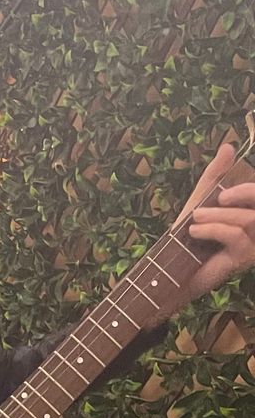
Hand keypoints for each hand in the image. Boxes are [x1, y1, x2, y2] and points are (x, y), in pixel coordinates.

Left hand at [157, 141, 254, 315]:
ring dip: (218, 215)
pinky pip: (236, 236)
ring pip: (249, 219)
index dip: (248, 189)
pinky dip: (214, 229)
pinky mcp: (243, 259)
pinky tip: (195, 232)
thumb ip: (216, 175)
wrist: (172, 271)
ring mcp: (253, 245)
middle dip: (244, 193)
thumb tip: (229, 146)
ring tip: (195, 218)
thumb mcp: (201, 200)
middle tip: (217, 198)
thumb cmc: (188, 237)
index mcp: (250, 211)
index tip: (222, 192)